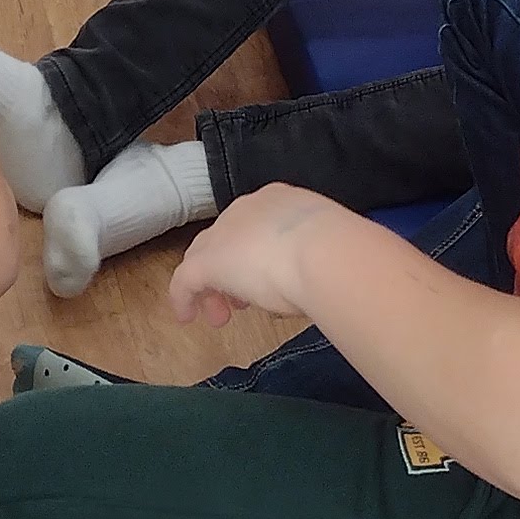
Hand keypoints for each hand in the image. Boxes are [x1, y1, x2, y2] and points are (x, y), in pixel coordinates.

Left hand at [166, 185, 340, 326]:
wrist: (322, 251)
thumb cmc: (336, 251)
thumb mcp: (325, 248)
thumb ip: (311, 257)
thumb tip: (311, 278)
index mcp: (280, 201)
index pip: (254, 226)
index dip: (253, 253)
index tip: (262, 278)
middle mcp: (247, 209)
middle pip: (226, 239)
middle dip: (230, 270)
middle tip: (238, 302)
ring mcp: (224, 233)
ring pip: (205, 256)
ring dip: (212, 287)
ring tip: (221, 317)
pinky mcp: (207, 261)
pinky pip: (186, 279)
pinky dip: (184, 298)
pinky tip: (187, 317)